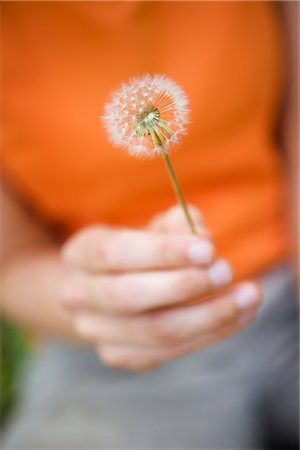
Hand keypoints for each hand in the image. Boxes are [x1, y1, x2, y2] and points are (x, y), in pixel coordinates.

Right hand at [59, 205, 261, 371]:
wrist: (109, 288)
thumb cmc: (138, 250)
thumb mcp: (151, 227)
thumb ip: (176, 224)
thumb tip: (202, 238)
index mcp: (80, 253)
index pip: (115, 253)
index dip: (163, 252)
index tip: (208, 248)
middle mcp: (77, 295)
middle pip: (128, 297)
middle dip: (184, 285)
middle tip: (225, 272)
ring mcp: (95, 331)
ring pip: (153, 332)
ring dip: (208, 315)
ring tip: (247, 297)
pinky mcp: (119, 354)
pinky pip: (168, 352)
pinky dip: (209, 334)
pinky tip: (238, 316)